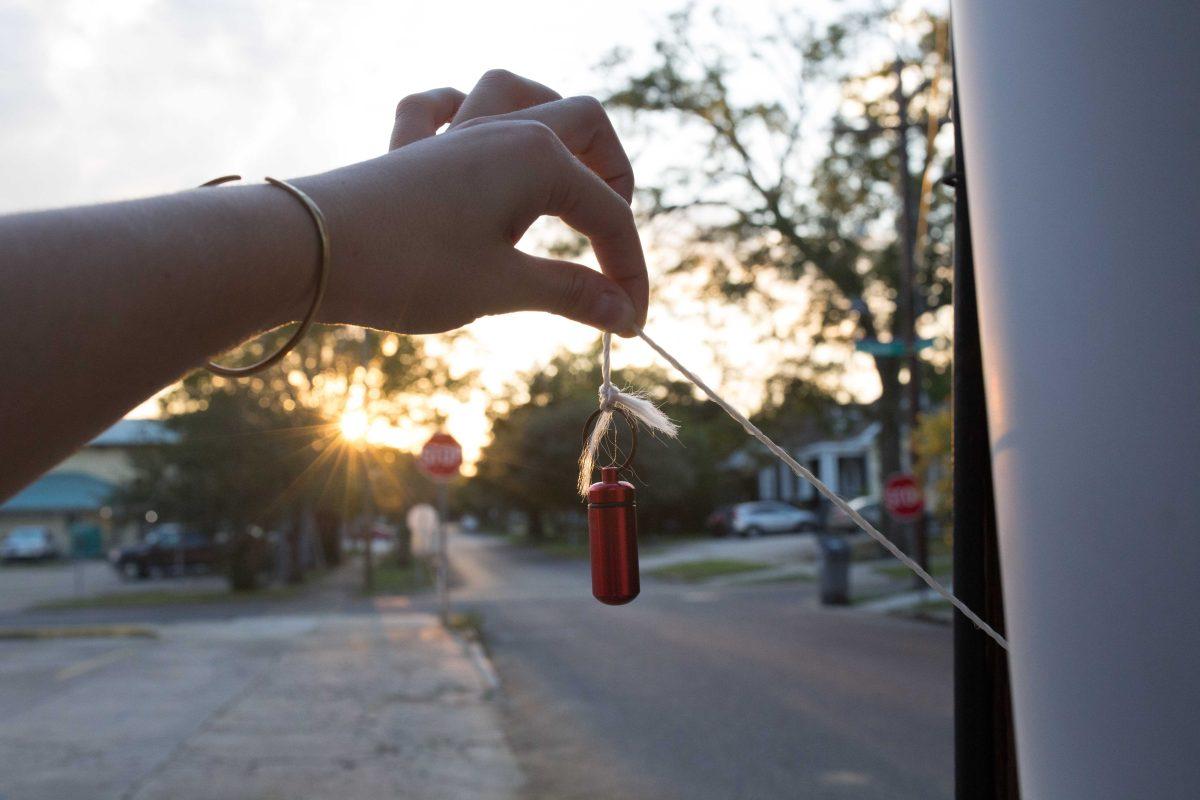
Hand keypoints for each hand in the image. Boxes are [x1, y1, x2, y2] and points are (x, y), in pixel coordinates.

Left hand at [297, 70, 645, 335]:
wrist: (305, 251)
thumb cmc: (408, 268)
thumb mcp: (500, 287)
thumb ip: (569, 293)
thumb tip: (623, 313)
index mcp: (536, 158)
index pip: (609, 214)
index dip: (628, 271)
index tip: (631, 324)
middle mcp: (502, 130)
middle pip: (585, 124)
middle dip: (614, 177)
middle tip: (612, 238)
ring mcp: (452, 132)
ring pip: (516, 92)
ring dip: (550, 120)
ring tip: (565, 169)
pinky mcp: (409, 149)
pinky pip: (441, 107)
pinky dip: (463, 113)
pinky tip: (469, 135)